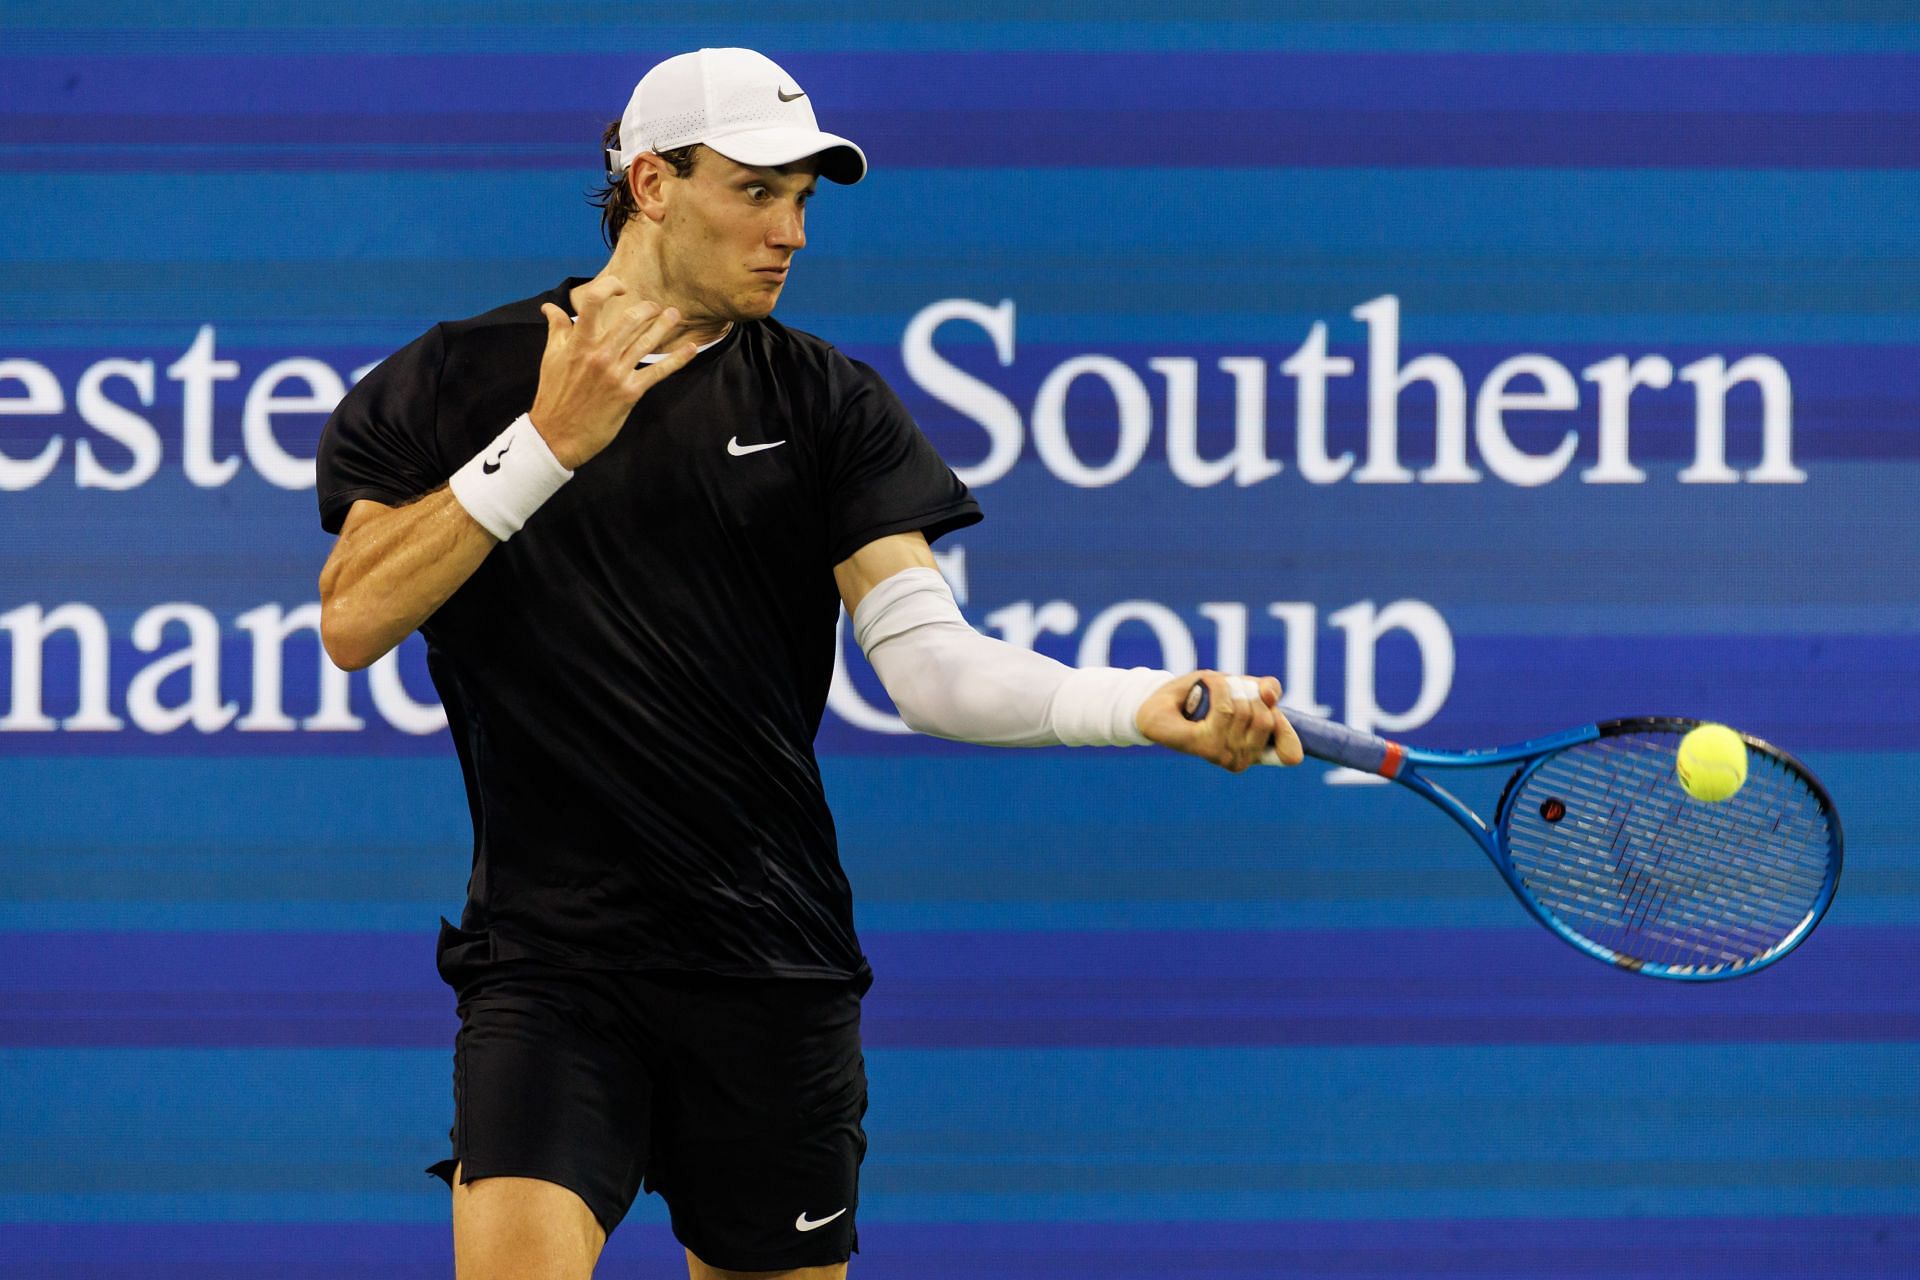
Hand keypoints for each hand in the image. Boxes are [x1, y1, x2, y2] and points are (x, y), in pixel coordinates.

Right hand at [528, 276, 698, 468]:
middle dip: (647, 309)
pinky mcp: (630, 392)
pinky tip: (691, 348)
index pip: (594, 303)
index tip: (621, 288)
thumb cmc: (553, 395)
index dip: (610, 287)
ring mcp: (616, 373)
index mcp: (578, 343)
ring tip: (675, 315)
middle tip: (656, 307)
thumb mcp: (551, 358)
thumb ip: (557, 329)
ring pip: (647, 342)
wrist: (556, 434)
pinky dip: (677, 359)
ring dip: (664, 325)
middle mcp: (599, 354)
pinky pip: (658, 371)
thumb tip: (551, 308)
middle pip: (630, 320)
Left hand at [1135, 670, 1304, 771]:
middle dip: (1251, 693)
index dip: (1286, 728)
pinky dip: (1219, 686)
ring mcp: (1223, 756)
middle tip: (1231, 688)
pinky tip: (1208, 682)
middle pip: (1268, 719)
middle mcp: (1242, 761)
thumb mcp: (1242, 688)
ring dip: (1231, 686)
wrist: (1158, 702)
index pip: (1291, 754)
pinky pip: (1226, 708)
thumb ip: (1266, 692)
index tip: (1268, 703)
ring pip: (1246, 711)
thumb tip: (1270, 694)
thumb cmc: (1202, 696)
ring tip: (1214, 686)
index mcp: (1255, 753)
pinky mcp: (1204, 746)